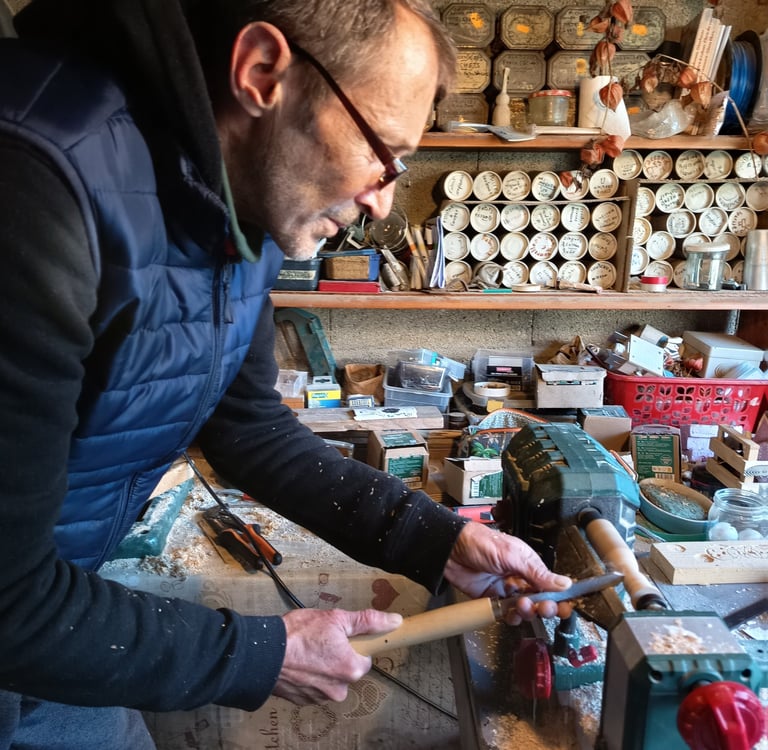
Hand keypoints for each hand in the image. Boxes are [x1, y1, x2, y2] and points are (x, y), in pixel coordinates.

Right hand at [273, 608, 401, 704]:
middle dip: (337, 656)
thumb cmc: (298, 634)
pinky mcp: (303, 701)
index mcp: (351, 669)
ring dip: (322, 666)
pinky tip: (299, 662)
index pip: (364, 659)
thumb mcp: (336, 619)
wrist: (262, 653)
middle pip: (346, 670)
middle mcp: (338, 689)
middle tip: (321, 640)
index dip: (354, 645)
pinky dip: (308, 676)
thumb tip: (394, 621)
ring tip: (306, 650)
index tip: (343, 638)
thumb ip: (367, 621)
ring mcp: (320, 698)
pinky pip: (313, 687)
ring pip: (329, 679)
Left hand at [443, 522, 572, 624]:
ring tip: (522, 605)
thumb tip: (564, 583)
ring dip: (527, 611)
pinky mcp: (491, 599)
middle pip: (540, 599)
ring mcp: (505, 589)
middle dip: (545, 606)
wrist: (451, 549)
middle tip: (544, 608)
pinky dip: (511, 617)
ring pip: (524, 609)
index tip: (565, 606)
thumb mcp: (512, 555)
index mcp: (527, 564)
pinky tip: (511, 614)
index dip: (558, 597)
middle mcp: (518, 578)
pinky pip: (506, 613)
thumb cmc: (480, 542)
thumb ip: (537, 573)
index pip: (549, 584)